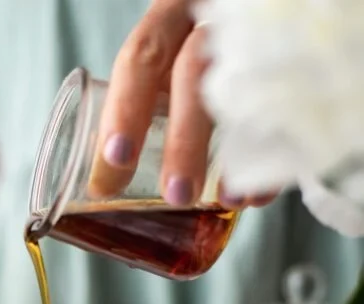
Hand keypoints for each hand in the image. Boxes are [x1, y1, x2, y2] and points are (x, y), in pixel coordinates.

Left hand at [90, 0, 274, 208]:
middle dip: (184, 140)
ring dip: (233, 153)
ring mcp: (254, 38)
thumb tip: (98, 188)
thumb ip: (138, 108)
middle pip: (194, 72)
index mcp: (169, 19)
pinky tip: (256, 194)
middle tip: (176, 195)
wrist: (260, 20)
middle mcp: (211, 21)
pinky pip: (286, 107)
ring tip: (226, 201)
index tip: (115, 160)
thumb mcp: (164, 64)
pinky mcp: (288, 62)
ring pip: (244, 89)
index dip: (126, 109)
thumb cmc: (194, 56)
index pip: (141, 58)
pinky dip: (273, 156)